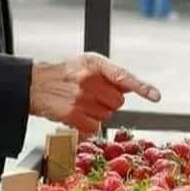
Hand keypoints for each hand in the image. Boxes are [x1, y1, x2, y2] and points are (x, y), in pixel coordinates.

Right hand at [29, 51, 160, 136]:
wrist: (34, 83)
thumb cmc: (64, 72)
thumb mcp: (86, 63)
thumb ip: (110, 73)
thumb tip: (132, 86)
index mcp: (94, 63)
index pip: (123, 76)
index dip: (142, 87)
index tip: (155, 96)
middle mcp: (88, 79)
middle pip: (118, 102)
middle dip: (108, 101)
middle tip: (92, 95)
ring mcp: (80, 98)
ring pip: (107, 116)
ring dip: (97, 113)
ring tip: (81, 103)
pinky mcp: (72, 114)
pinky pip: (95, 127)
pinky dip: (88, 125)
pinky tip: (77, 114)